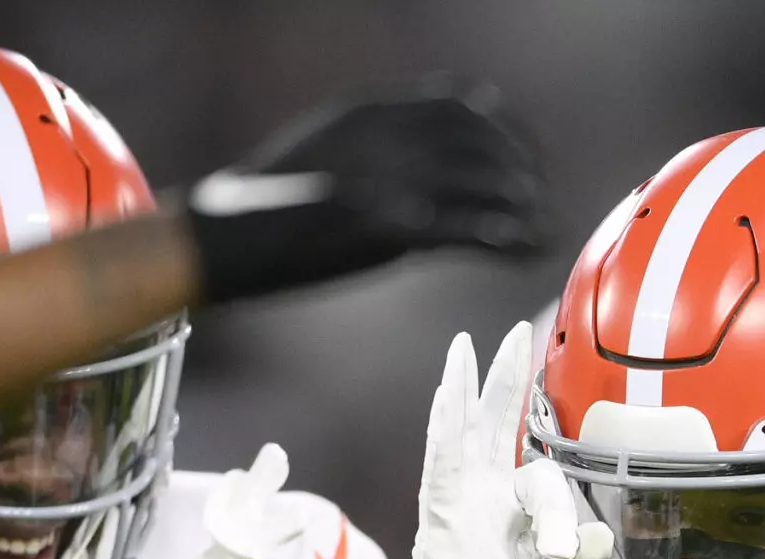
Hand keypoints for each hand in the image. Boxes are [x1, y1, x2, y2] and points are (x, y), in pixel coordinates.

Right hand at [186, 84, 547, 304]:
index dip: (504, 131)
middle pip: (483, 141)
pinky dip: (509, 237)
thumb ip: (372, 146)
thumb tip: (418, 156)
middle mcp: (386, 137)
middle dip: (522, 170)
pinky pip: (470, 229)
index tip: (523, 159)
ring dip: (525, 206)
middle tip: (540, 200)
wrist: (220, 240)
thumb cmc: (268, 207)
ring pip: (486, 183)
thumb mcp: (324, 154)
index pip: (461, 104)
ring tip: (544, 229)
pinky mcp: (391, 230)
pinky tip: (528, 248)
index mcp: (369, 111)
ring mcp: (389, 179)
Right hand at [359, 323, 611, 558]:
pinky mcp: (437, 518)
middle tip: (518, 333)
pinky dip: (445, 425)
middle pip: (498, 429)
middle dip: (509, 382)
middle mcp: (485, 503)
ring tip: (471, 345)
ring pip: (466, 433)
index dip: (559, 515)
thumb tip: (601, 537)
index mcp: (514, 521)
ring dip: (471, 388)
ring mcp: (458, 507)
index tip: (560, 555)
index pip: (544, 485)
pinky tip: (450, 388)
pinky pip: (441, 462)